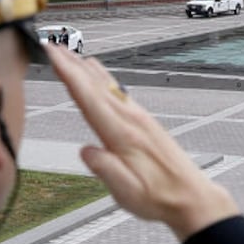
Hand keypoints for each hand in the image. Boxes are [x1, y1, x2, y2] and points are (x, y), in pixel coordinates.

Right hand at [45, 46, 237, 240]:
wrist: (191, 196)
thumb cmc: (160, 197)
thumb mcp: (127, 193)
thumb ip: (105, 170)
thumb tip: (85, 151)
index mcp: (123, 135)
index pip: (89, 97)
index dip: (68, 74)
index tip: (52, 54)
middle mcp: (132, 120)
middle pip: (95, 85)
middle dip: (71, 63)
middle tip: (51, 45)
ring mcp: (140, 118)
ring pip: (107, 85)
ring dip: (86, 68)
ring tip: (70, 53)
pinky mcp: (145, 121)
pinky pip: (119, 92)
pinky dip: (103, 79)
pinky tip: (99, 76)